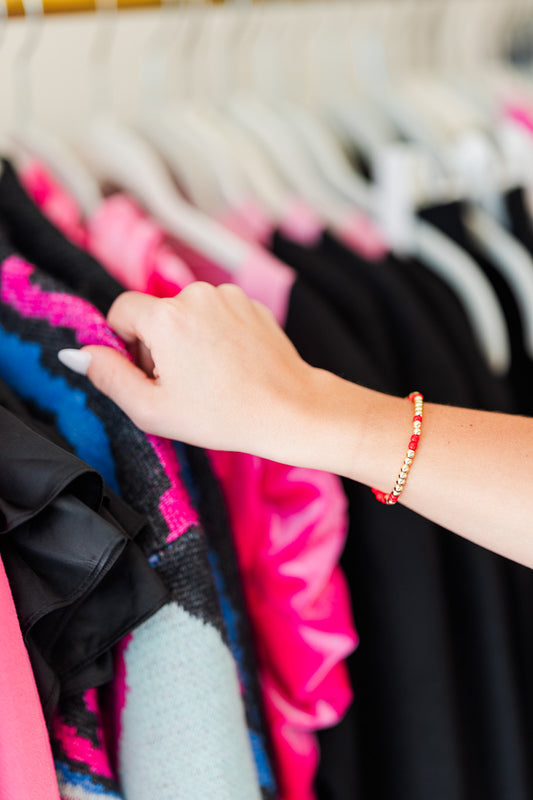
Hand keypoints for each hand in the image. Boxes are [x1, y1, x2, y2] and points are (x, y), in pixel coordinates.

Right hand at [61, 283, 317, 459]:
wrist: (289, 409)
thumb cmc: (221, 415)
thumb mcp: (151, 408)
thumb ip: (107, 375)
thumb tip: (77, 353)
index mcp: (166, 317)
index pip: (121, 311)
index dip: (126, 344)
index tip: (148, 372)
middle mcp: (196, 295)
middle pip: (155, 313)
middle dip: (158, 344)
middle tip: (182, 383)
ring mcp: (228, 296)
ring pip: (187, 313)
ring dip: (188, 339)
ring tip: (211, 376)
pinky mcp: (250, 303)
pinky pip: (217, 313)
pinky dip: (216, 334)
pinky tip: (231, 365)